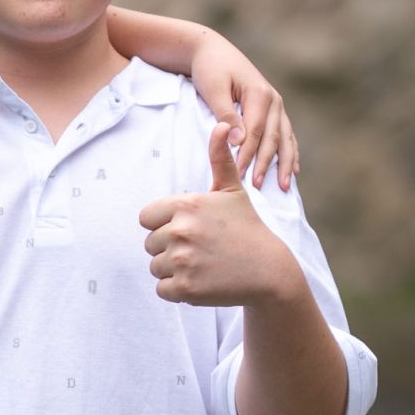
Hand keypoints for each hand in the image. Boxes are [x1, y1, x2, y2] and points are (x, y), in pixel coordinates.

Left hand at [139, 125, 303, 308]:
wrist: (268, 270)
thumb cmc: (246, 227)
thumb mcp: (233, 191)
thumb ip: (219, 159)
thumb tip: (221, 125)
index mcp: (186, 205)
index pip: (145, 218)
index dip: (163, 225)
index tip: (188, 229)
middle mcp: (181, 231)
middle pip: (149, 244)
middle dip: (170, 248)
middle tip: (200, 250)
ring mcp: (182, 261)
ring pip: (155, 268)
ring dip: (173, 270)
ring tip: (202, 264)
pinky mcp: (185, 288)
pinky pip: (162, 290)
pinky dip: (178, 290)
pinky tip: (201, 281)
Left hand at [187, 36, 298, 188]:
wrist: (212, 50)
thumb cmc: (210, 69)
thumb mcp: (214, 89)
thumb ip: (226, 115)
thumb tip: (239, 141)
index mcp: (260, 94)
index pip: (255, 132)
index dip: (248, 155)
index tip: (239, 175)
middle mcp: (273, 99)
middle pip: (272, 138)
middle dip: (266, 164)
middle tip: (257, 187)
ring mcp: (277, 104)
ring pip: (284, 138)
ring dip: (285, 163)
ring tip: (284, 186)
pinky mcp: (274, 109)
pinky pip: (286, 134)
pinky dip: (290, 152)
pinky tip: (294, 169)